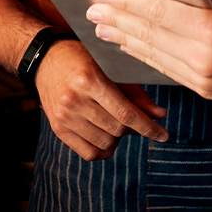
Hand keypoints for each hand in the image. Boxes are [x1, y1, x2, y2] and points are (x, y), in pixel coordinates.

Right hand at [34, 39, 167, 160]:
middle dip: (134, 129)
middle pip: (117, 129)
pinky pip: (88, 153)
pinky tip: (107, 137)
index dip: (148, 127)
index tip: (163, 135)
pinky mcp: (57, 128)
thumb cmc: (85, 59)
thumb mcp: (112, 68)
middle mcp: (74, 100)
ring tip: (117, 123)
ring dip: (119, 139)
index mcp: (90, 80)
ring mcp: (63, 116)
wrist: (47, 59)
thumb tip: (161, 115)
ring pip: (105, 143)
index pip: (126, 113)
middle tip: (135, 119)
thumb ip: (136, 94)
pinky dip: (103, 150)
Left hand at [87, 0, 211, 115]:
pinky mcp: (204, 91)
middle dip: (118, 19)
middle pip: (149, 34)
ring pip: (153, 55)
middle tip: (92, 6)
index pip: (159, 12)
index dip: (128, 1)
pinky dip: (144, 55)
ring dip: (124, 39)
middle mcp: (203, 58)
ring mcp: (202, 79)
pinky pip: (165, 69)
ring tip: (102, 26)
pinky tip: (130, 46)